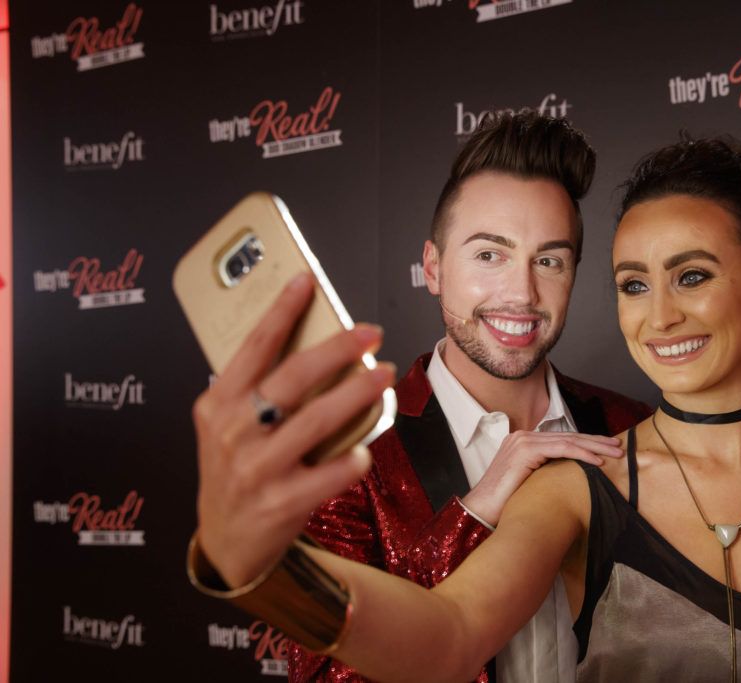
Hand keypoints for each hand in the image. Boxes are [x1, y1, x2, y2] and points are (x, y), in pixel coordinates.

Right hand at [191, 274, 395, 586]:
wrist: (226, 541)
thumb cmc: (236, 470)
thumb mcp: (229, 426)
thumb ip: (257, 391)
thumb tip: (311, 343)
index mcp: (218, 405)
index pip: (253, 347)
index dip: (281, 310)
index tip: (308, 280)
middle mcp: (233, 433)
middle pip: (291, 378)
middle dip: (336, 349)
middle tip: (370, 333)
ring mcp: (255, 470)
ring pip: (314, 421)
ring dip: (356, 394)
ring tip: (384, 375)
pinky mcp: (280, 503)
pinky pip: (328, 475)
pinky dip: (351, 459)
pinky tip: (365, 449)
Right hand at [460, 431, 622, 526]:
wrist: (482, 510)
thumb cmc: (505, 503)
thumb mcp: (531, 482)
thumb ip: (547, 472)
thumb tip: (572, 476)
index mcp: (524, 442)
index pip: (562, 439)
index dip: (587, 443)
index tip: (607, 450)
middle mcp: (524, 436)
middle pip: (568, 436)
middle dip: (596, 441)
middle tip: (618, 447)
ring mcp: (524, 440)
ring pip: (568, 440)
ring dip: (595, 447)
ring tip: (615, 454)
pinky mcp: (526, 450)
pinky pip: (561, 449)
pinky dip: (582, 454)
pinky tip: (598, 462)